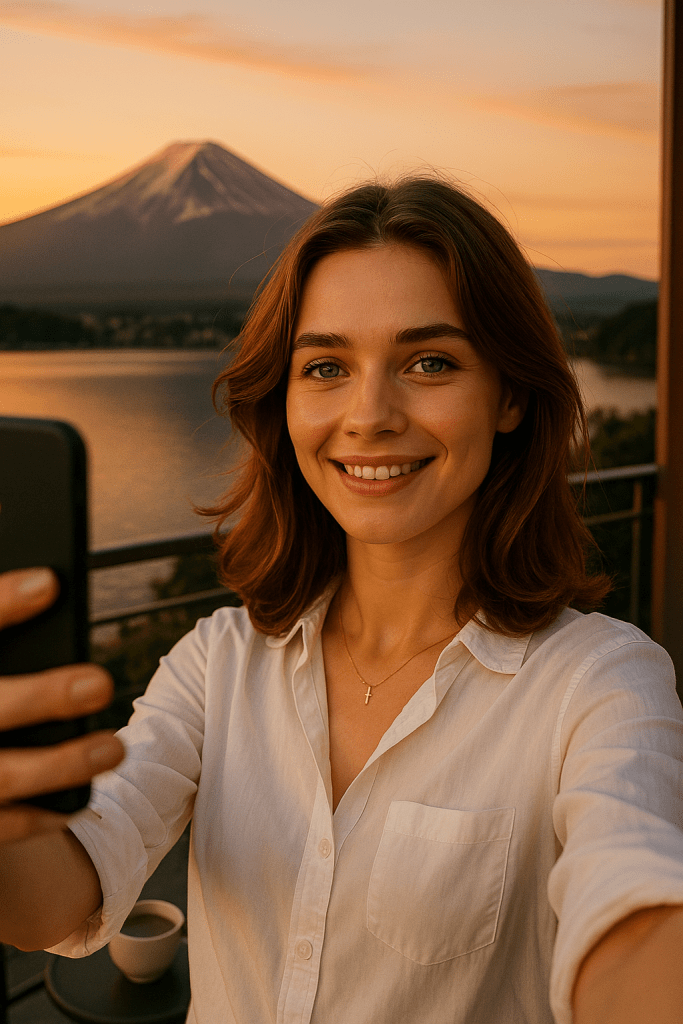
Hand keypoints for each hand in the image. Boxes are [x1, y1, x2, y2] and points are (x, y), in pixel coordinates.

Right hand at [0, 568, 124, 843]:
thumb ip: (1, 630)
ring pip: (0, 775)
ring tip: (114, 748)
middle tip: (100, 683)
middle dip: (42, 696)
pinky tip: (81, 799)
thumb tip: (50, 588)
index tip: (49, 582)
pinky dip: (37, 815)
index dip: (1, 602)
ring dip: (59, 765)